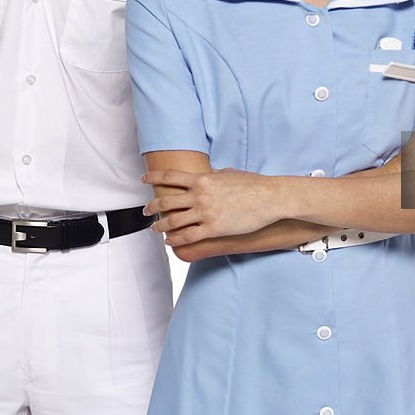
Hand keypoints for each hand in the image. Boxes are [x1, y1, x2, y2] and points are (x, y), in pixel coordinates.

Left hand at [142, 168, 283, 245]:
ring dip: (160, 226)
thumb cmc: (252, 184)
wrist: (269, 198)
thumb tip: (208, 175)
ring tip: (155, 228)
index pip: (170, 176)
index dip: (154, 177)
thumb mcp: (229, 173)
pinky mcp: (213, 229)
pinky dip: (175, 239)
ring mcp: (206, 213)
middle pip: (166, 201)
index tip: (144, 180)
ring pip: (173, 221)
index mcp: (203, 179)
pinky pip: (187, 236)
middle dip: (152, 207)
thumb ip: (214, 176)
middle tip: (146, 210)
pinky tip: (169, 241)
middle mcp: (200, 195)